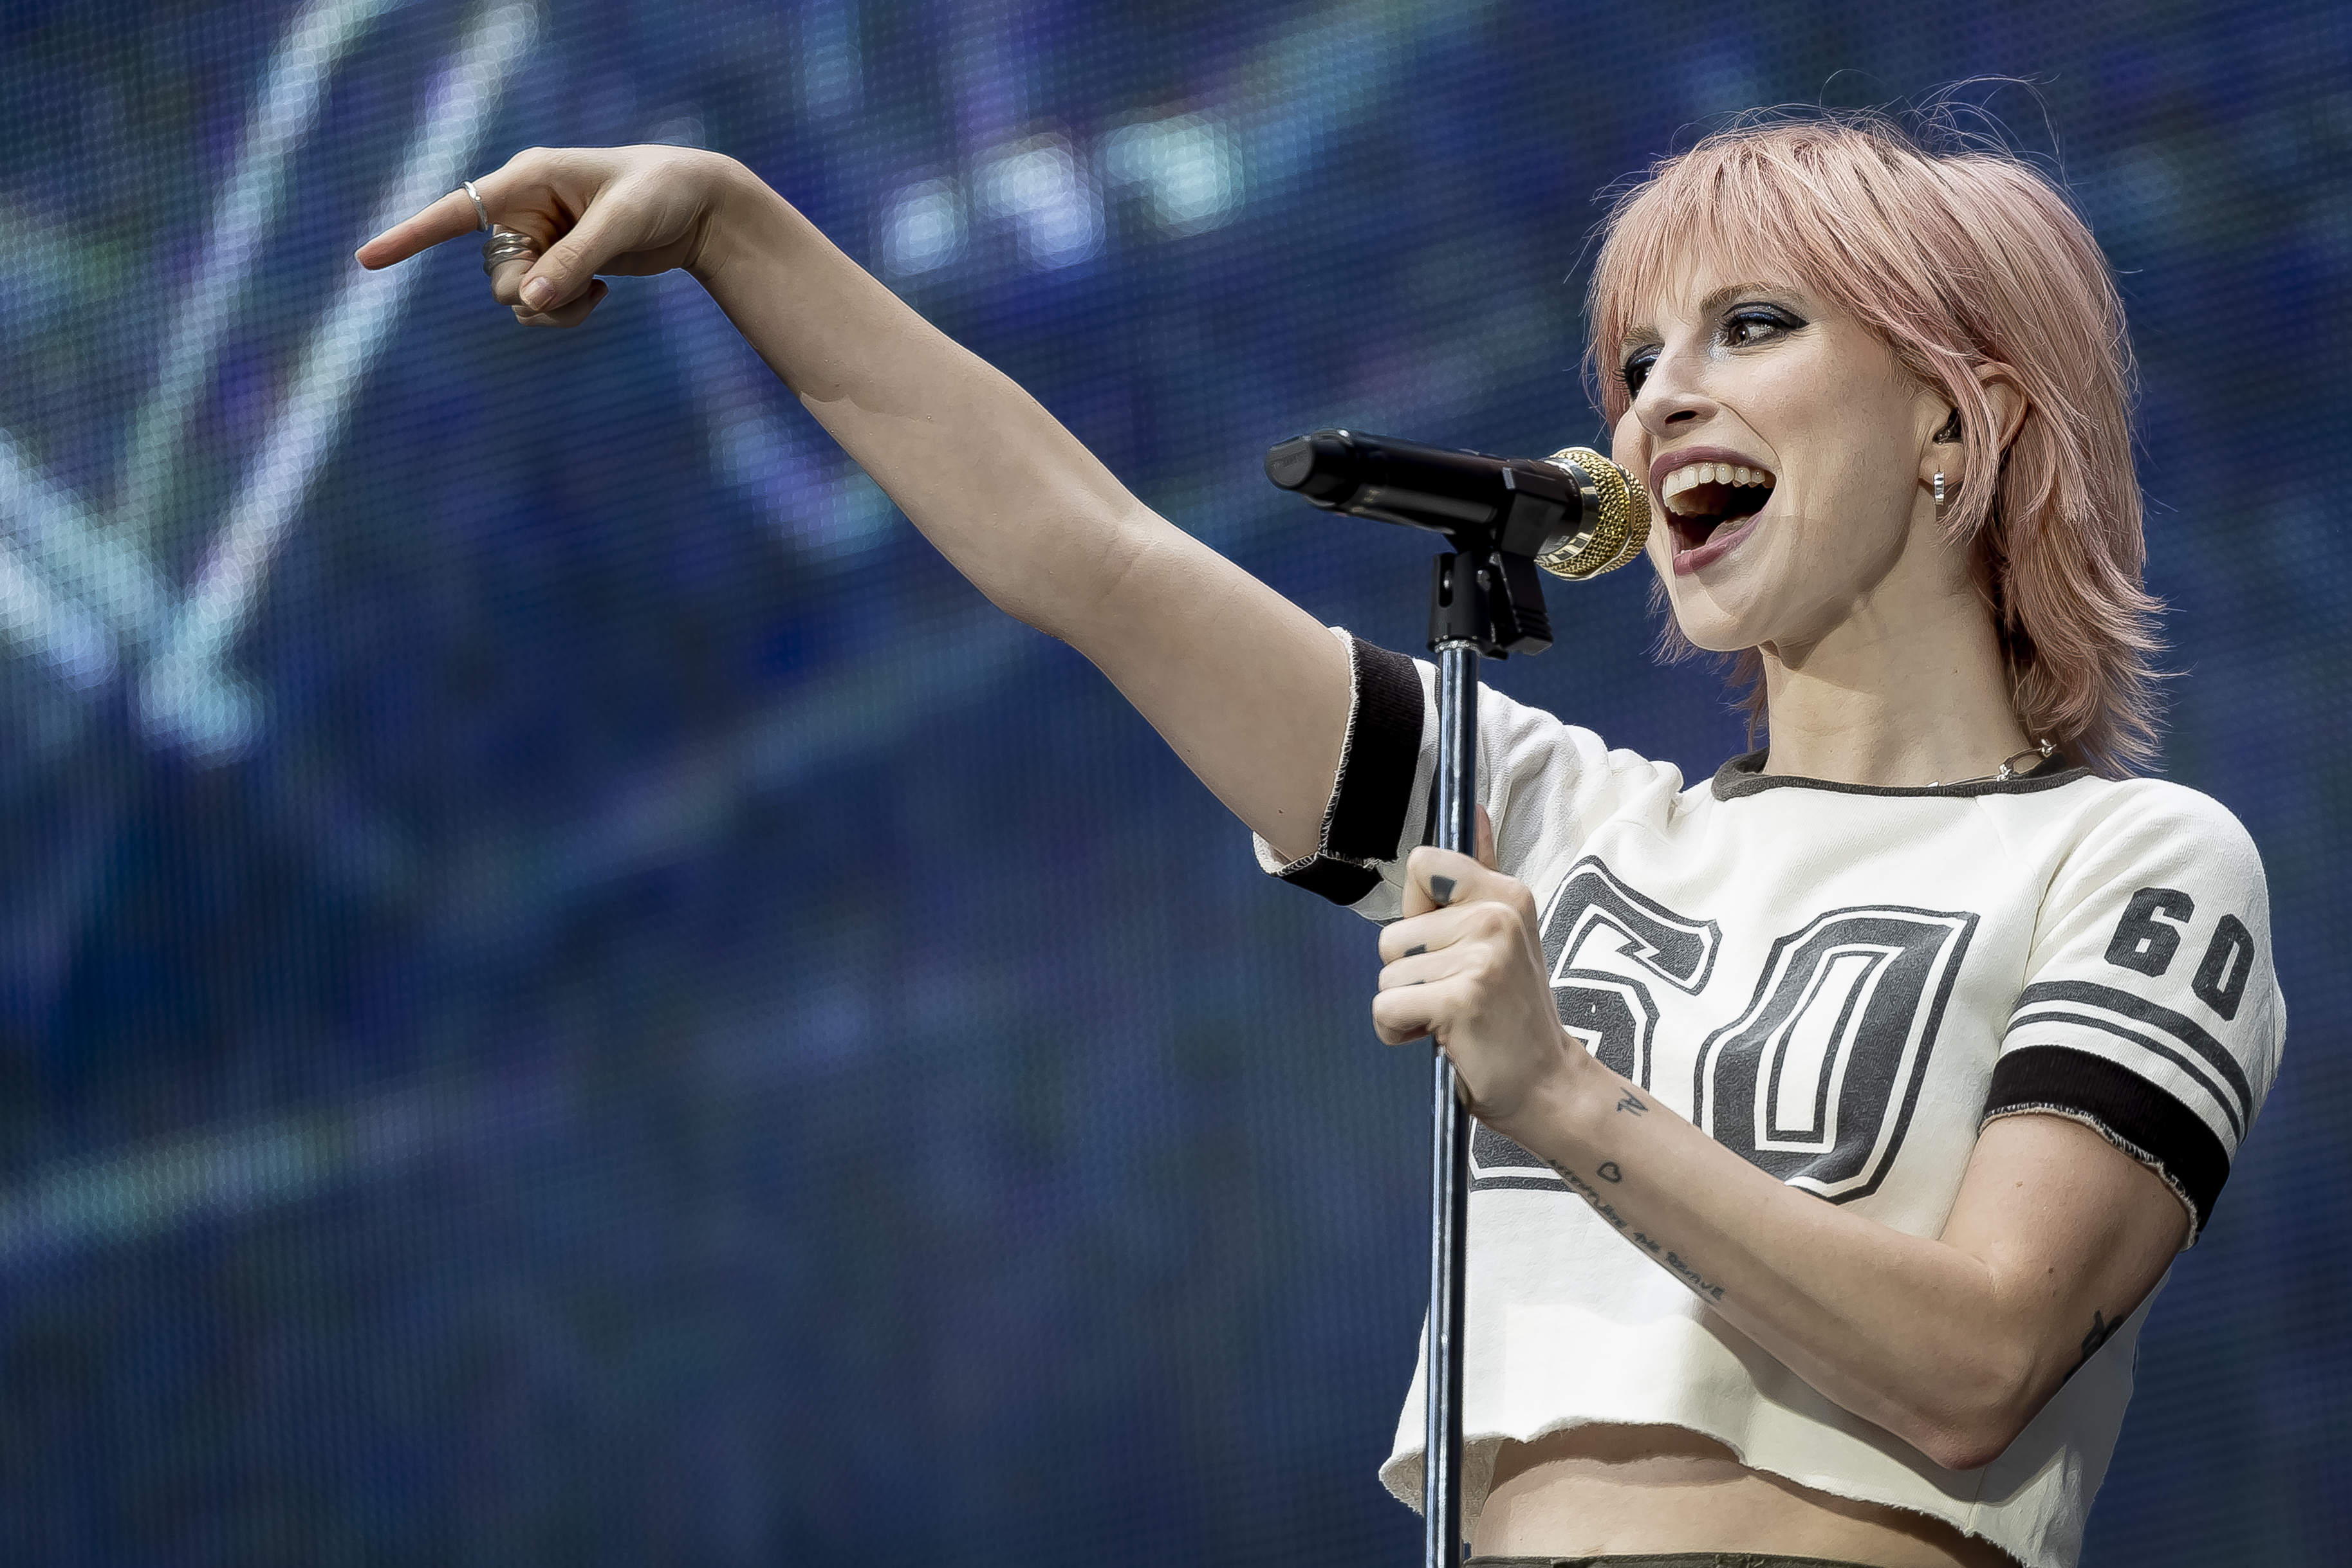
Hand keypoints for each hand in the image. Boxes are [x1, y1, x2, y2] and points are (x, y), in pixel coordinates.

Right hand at [355, 145, 750, 327]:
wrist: (699, 206)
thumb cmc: (660, 194)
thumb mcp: (620, 224)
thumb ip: (574, 262)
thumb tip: (529, 301)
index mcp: (527, 179)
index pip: (455, 211)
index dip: (410, 236)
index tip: (366, 260)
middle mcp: (523, 209)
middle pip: (494, 274)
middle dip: (531, 293)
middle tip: (583, 285)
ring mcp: (538, 240)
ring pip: (514, 296)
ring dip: (551, 310)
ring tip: (596, 293)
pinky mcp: (556, 264)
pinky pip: (538, 306)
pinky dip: (564, 313)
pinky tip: (602, 295)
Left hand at [1373, 815, 1585, 1127]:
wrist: (1547, 1085)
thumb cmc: (1513, 1014)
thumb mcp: (1505, 933)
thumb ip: (1480, 872)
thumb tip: (1474, 808)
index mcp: (1507, 893)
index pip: (1421, 865)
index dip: (1419, 916)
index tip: (1450, 947)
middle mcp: (1498, 916)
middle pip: (1393, 933)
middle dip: (1410, 973)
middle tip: (1457, 995)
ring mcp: (1482, 956)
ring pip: (1387, 974)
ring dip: (1408, 1006)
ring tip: (1453, 1018)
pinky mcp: (1462, 998)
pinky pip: (1386, 1008)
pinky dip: (1399, 1032)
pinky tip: (1440, 1038)